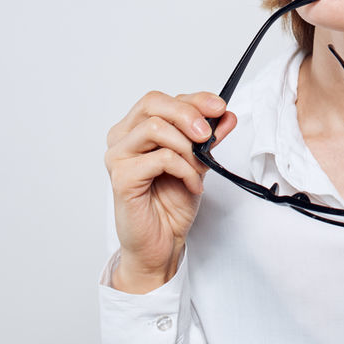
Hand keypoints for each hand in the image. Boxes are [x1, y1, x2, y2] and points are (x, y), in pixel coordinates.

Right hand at [104, 90, 235, 291]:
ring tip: (197, 169)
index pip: (162, 100)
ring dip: (187, 147)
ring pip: (155, 127)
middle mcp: (122, 138)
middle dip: (188, 114)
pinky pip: (161, 158)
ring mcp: (118, 157)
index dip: (194, 100)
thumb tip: (226, 116)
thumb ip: (208, 138)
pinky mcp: (121, 178)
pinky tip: (192, 185)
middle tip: (208, 135)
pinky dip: (185, 169)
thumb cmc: (171, 203)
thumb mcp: (197, 162)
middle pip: (152, 103)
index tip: (220, 108)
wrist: (162, 243)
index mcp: (135, 129)